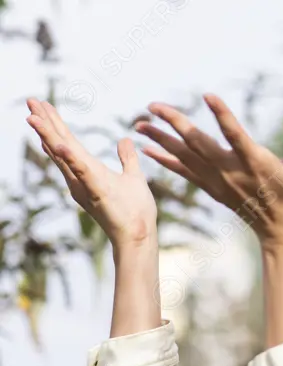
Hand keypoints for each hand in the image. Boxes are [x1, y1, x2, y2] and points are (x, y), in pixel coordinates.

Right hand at [25, 98, 156, 248]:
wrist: (139, 235)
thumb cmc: (135, 210)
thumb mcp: (133, 177)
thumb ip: (127, 158)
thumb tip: (124, 140)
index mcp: (89, 171)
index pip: (69, 143)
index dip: (56, 124)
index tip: (44, 105)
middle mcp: (80, 177)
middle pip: (59, 145)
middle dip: (45, 123)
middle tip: (30, 100)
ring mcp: (86, 185)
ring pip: (64, 157)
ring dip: (48, 136)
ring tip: (32, 117)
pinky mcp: (97, 193)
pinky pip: (83, 173)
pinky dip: (71, 160)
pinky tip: (59, 145)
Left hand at [135, 94, 282, 247]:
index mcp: (256, 163)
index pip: (236, 136)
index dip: (223, 116)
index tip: (208, 95)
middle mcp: (233, 172)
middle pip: (199, 144)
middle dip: (174, 123)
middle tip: (152, 105)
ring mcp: (220, 182)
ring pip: (186, 157)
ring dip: (161, 140)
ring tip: (139, 124)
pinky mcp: (214, 189)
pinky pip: (185, 173)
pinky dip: (166, 161)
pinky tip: (149, 149)